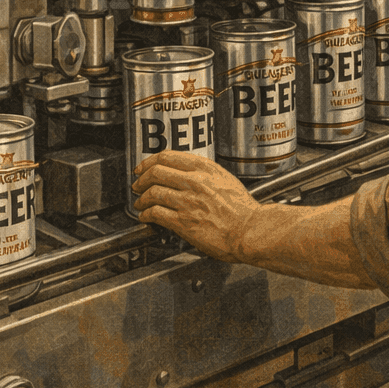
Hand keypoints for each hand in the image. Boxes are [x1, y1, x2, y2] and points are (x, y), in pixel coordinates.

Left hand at [132, 151, 261, 261]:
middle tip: (137, 185)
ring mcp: (188, 201)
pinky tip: (146, 217)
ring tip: (140, 203)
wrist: (251, 231)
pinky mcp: (183, 221)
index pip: (169, 156)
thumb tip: (187, 174)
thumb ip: (206, 175)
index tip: (144, 167)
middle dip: (141, 179)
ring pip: (153, 192)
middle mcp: (195, 181)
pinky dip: (146, 214)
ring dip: (142, 198)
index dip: (150, 161)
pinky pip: (156, 213)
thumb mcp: (226, 181)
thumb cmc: (243, 211)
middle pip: (156, 172)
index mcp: (206, 169)